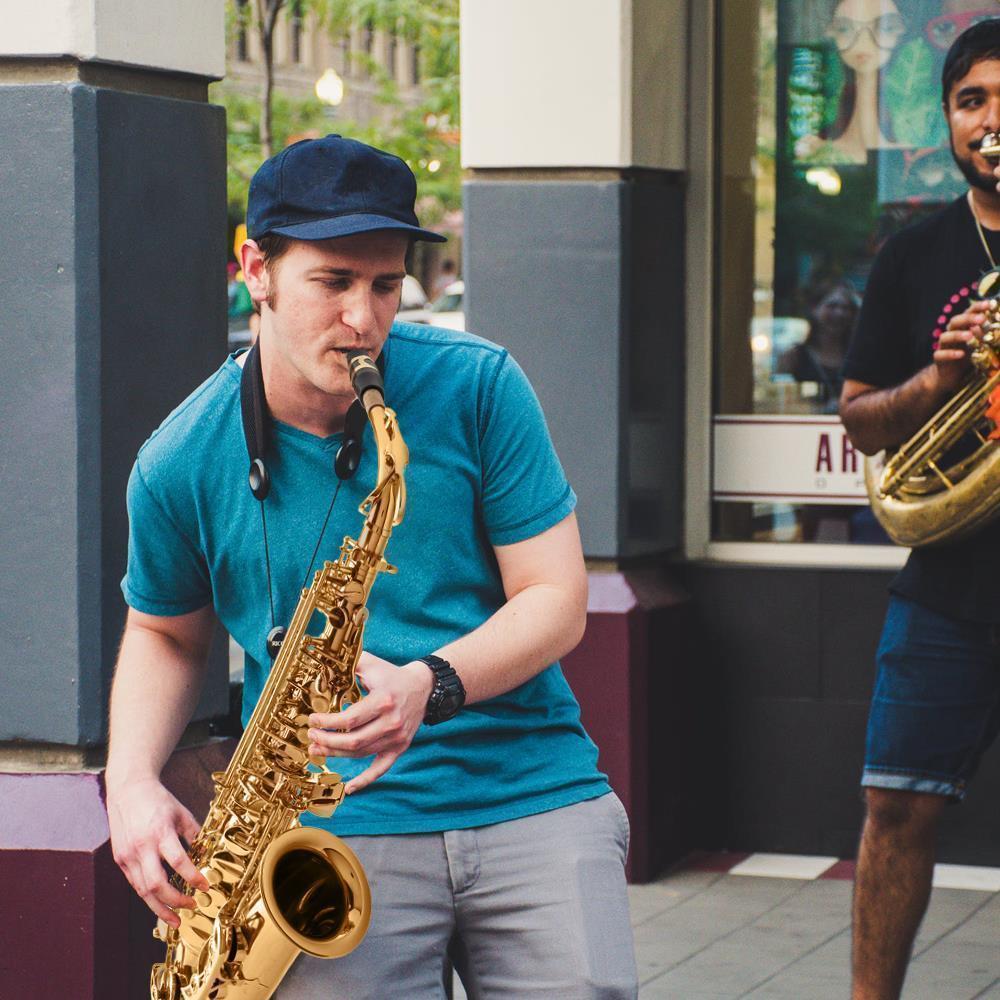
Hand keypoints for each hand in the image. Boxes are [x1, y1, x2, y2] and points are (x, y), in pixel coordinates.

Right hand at [106, 777, 209, 926]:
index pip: (178, 861)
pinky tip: (159, 904)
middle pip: (157, 884)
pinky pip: (135, 884)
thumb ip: (194, 834)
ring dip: (160, 908)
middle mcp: (141, 847)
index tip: (206, 886)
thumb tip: (207, 854)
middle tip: (193, 906)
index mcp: (160, 832)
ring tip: (176, 919)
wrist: (128, 790)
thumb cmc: (157, 801)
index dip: (193, 877)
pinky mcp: (120, 860)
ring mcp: (128, 855)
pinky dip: (148, 897)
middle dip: (176, 901)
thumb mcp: (181, 812)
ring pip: (142, 891)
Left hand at [307, 651, 433, 793]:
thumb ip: (350, 663)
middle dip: (327, 741)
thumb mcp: (372, 664)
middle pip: (354, 741)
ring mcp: (396, 737)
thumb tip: (325, 661)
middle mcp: (391, 722)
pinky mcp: (400, 747)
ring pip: (361, 753)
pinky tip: (349, 788)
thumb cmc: (392, 675)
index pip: (350, 719)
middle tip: (311, 736)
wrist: (423, 686)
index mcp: (383, 701)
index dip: (328, 722)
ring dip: (336, 755)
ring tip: (317, 749)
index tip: (313, 719)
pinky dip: (365, 780)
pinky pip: (381, 768)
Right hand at [933, 299, 987, 393]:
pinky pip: (940, 354)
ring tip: (969, 336)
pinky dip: (950, 353)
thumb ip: (990, 336)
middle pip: (955, 321)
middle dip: (968, 319)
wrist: (951, 375)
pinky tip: (961, 354)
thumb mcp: (982, 345)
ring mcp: (944, 346)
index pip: (969, 313)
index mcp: (963, 327)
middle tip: (981, 319)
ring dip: (957, 335)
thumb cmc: (969, 357)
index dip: (978, 307)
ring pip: (945, 336)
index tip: (990, 304)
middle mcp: (951, 333)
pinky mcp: (939, 359)